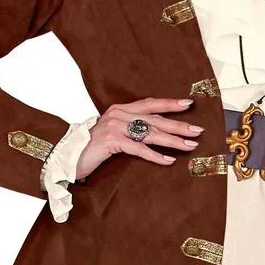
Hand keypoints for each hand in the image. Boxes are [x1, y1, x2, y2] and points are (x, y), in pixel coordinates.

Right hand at [75, 97, 203, 178]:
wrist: (66, 156)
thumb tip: (154, 135)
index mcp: (119, 110)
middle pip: (155, 119)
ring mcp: (114, 127)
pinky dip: (155, 156)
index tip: (189, 104)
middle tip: (197, 130)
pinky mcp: (111, 141)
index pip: (150, 104)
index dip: (170, 104)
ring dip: (172, 140)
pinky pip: (138, 148)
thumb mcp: (112, 134)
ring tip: (189, 145)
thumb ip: (129, 130)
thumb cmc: (91, 148)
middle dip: (179, 125)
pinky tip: (168, 160)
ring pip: (150, 133)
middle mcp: (118, 114)